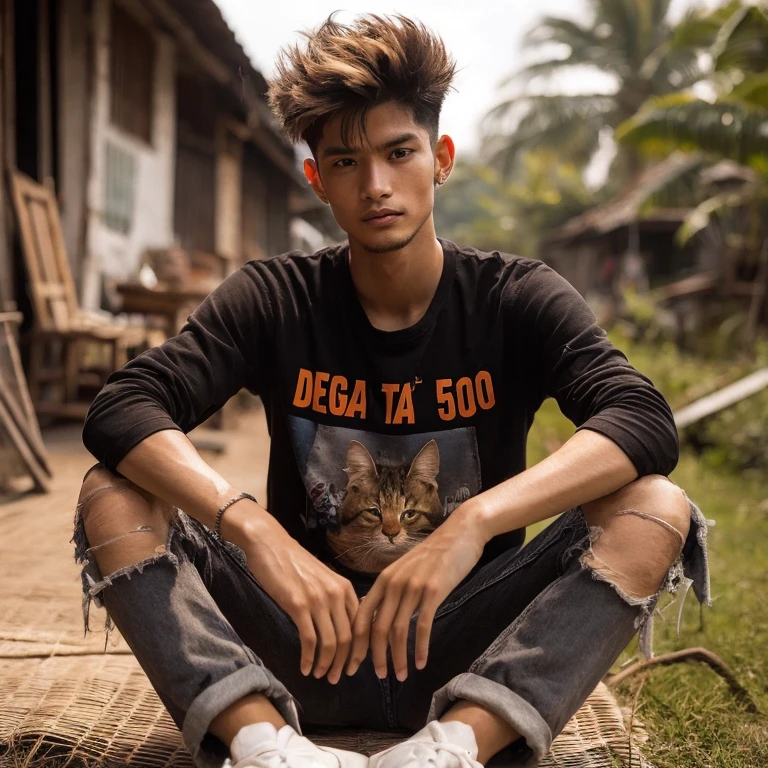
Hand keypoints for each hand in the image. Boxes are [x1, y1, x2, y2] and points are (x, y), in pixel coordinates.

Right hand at [234, 507, 358, 684]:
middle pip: (348, 638)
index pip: (361, 626)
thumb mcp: (323, 579)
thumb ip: (335, 598)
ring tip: (320, 675)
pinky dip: (309, 659)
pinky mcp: (298, 605)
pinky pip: (310, 640)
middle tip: (335, 678)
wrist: (271, 545)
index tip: (352, 667)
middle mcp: (336, 594)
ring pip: (331, 642)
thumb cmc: (294, 563)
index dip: (359, 651)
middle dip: (344, 663)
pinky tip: (305, 668)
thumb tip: (343, 626)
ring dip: (326, 664)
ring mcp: (318, 599)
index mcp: (345, 588)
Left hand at [346, 505, 486, 680]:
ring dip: (397, 657)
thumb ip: (392, 590)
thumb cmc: (434, 553)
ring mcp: (412, 587)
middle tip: (379, 677)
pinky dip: (420, 648)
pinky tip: (421, 663)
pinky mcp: (433, 591)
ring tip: (400, 676)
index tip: (354, 664)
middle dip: (375, 656)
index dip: (356, 643)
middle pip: (376, 628)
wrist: (460, 532)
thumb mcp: (405, 569)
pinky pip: (422, 626)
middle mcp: (393, 583)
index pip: (361, 616)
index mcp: (383, 579)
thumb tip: (379, 617)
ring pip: (398, 631)